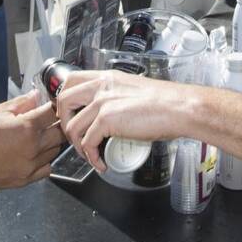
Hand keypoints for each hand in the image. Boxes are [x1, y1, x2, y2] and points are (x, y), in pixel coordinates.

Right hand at [0, 89, 65, 191]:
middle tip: (45, 121)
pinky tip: (34, 155)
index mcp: (27, 128)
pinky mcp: (25, 179)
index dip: (51, 107)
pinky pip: (46, 169)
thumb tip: (36, 96)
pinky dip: (44, 161)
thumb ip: (21, 104)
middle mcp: (33, 148)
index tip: (48, 106)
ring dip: (50, 143)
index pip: (52, 113)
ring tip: (37, 138)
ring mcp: (31, 166)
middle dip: (55, 124)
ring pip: (55, 151)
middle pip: (59, 133)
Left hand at [54, 70, 191, 172]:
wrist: (179, 108)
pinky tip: (101, 163)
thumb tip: (107, 112)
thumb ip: (115, 95)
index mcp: (106, 78)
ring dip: (77, 145)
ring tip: (90, 154)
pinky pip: (87, 143)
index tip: (69, 114)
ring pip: (72, 127)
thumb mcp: (132, 89)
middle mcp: (101, 87)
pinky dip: (91, 157)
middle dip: (64, 123)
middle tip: (75, 136)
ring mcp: (102, 102)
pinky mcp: (107, 120)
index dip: (64, 100)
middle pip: (63, 102)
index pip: (70, 81)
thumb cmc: (164, 102)